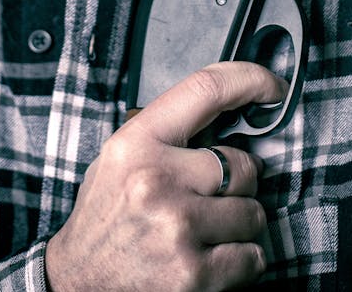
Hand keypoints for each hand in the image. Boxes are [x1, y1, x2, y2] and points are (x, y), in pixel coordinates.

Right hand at [44, 61, 284, 291]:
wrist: (77, 282)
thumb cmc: (105, 215)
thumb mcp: (121, 155)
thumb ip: (168, 132)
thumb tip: (231, 115)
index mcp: (137, 142)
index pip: (205, 90)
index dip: (250, 80)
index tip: (274, 88)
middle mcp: (156, 180)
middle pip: (243, 165)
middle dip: (240, 182)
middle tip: (214, 196)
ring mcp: (177, 228)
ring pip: (253, 213)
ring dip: (240, 224)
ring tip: (207, 230)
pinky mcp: (193, 274)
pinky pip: (252, 256)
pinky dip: (242, 260)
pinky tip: (212, 258)